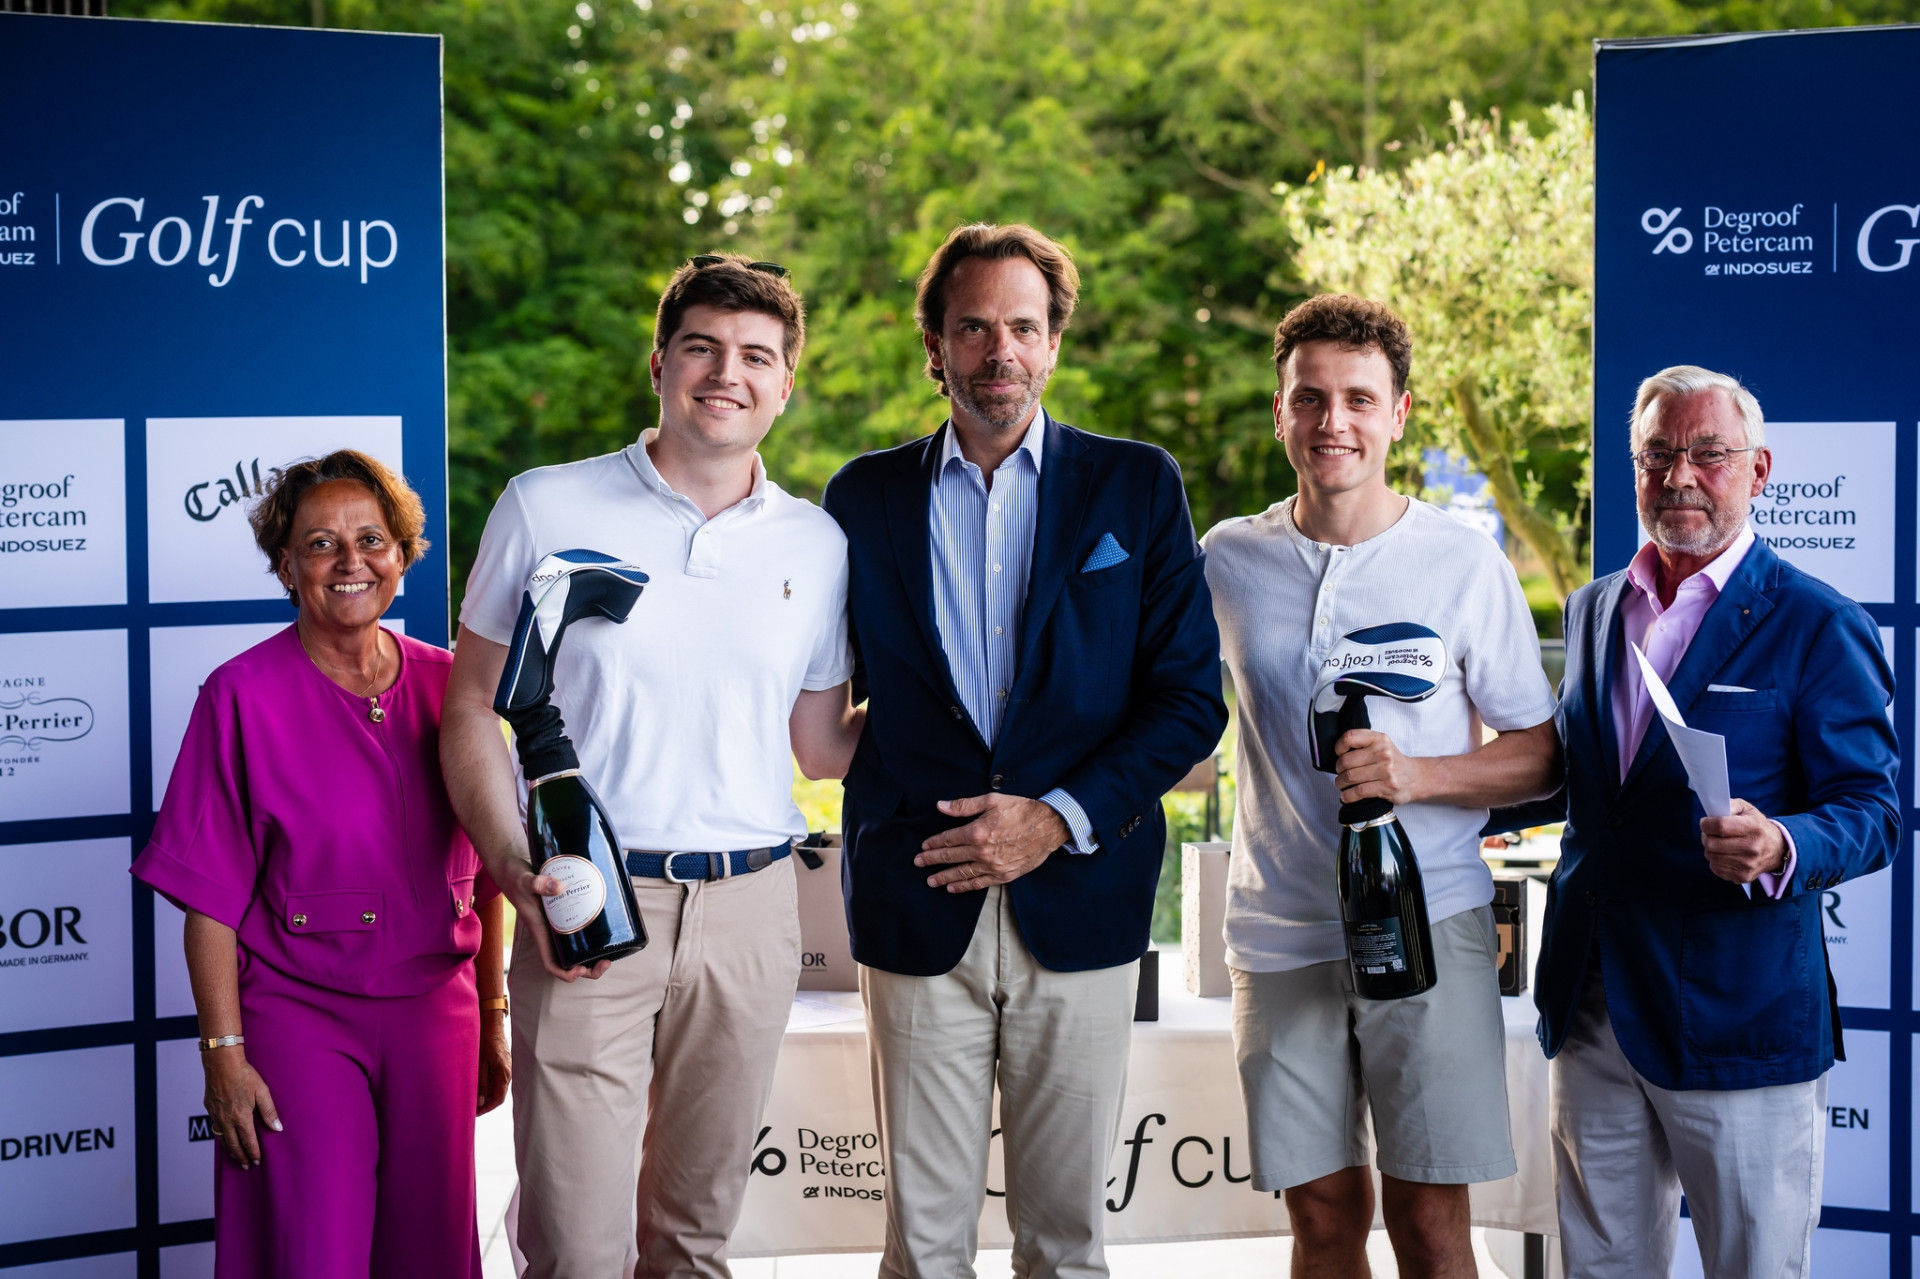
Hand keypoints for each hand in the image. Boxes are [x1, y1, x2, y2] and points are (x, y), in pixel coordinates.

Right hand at [202, 1048, 280, 1168]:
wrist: (222, 1063)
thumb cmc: (244, 1075)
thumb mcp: (262, 1091)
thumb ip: (269, 1111)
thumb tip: (277, 1128)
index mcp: (241, 1117)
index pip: (248, 1141)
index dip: (253, 1153)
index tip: (257, 1161)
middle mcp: (226, 1119)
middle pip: (234, 1144)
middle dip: (241, 1157)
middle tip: (247, 1166)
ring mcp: (216, 1115)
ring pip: (222, 1139)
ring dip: (230, 1150)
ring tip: (236, 1158)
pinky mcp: (210, 1109)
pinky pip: (215, 1129)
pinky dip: (221, 1138)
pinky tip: (224, 1139)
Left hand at [477, 1009, 510, 1115]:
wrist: (491, 1024)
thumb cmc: (485, 1041)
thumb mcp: (480, 1063)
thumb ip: (482, 1083)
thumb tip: (481, 1102)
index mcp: (504, 1073)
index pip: (498, 1098)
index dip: (486, 1108)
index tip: (474, 1113)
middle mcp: (507, 1073)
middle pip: (498, 1095)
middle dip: (485, 1104)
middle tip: (470, 1108)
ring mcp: (506, 1068)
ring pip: (496, 1088)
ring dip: (486, 1095)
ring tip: (471, 1098)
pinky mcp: (501, 1064)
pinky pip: (496, 1080)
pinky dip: (487, 1086)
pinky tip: (477, 1086)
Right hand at [499, 862, 610, 982]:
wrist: (510, 867)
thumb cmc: (513, 876)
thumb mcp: (524, 879)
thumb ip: (538, 883)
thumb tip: (560, 887)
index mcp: (540, 932)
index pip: (551, 963)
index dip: (566, 973)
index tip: (581, 970)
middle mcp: (549, 931)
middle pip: (568, 961)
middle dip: (588, 968)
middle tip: (607, 961)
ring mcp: (556, 923)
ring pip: (575, 948)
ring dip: (592, 954)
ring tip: (611, 950)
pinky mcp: (561, 911)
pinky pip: (577, 929)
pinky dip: (591, 934)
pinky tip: (605, 926)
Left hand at [915, 795, 1069, 891]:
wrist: (1049, 827)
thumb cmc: (1021, 810)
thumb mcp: (992, 801)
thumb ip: (964, 805)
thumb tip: (941, 806)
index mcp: (978, 831)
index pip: (949, 839)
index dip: (934, 843)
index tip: (923, 847)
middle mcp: (983, 851)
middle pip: (951, 857)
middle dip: (932, 860)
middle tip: (918, 863)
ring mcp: (993, 866)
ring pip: (962, 873)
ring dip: (944, 877)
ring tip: (930, 881)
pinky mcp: (1004, 875)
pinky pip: (979, 883)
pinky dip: (964, 887)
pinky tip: (953, 887)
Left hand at [1334, 729, 1426, 806]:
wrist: (1415, 778)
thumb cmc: (1393, 762)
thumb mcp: (1382, 745)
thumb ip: (1363, 744)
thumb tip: (1338, 753)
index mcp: (1379, 739)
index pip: (1350, 737)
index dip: (1339, 747)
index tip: (1339, 754)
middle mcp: (1383, 753)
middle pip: (1346, 761)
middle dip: (1338, 770)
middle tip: (1340, 773)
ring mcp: (1386, 771)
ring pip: (1350, 777)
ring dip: (1340, 783)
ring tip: (1341, 785)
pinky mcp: (1386, 787)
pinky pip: (1359, 791)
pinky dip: (1348, 796)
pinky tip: (1346, 796)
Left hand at [1700, 799, 1787, 884]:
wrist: (1776, 849)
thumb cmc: (1756, 826)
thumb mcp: (1747, 810)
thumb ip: (1730, 805)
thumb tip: (1713, 812)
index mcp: (1753, 828)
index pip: (1720, 826)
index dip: (1706, 824)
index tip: (1705, 822)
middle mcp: (1752, 847)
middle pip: (1712, 843)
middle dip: (1706, 836)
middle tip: (1711, 833)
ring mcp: (1748, 864)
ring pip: (1711, 856)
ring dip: (1710, 849)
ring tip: (1718, 843)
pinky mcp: (1743, 876)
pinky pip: (1716, 868)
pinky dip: (1716, 860)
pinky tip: (1724, 855)